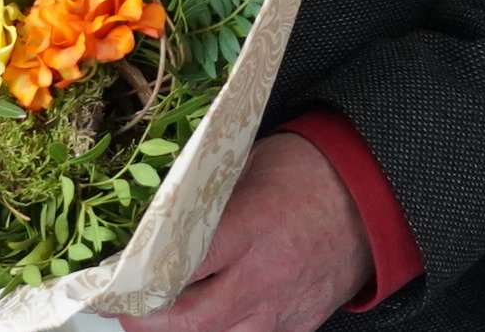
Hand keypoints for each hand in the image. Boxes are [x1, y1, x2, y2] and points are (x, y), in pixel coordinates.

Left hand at [118, 130, 373, 331]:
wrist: (373, 195)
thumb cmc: (305, 171)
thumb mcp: (245, 168)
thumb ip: (203, 200)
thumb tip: (153, 223)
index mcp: (250, 226)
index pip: (180, 265)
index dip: (139, 279)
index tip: (111, 281)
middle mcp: (265, 275)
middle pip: (193, 320)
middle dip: (150, 321)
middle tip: (128, 310)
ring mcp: (284, 308)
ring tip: (161, 319)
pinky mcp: (299, 325)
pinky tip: (207, 324)